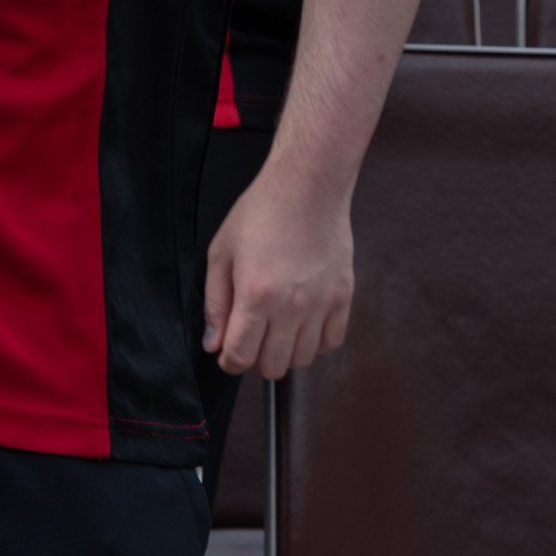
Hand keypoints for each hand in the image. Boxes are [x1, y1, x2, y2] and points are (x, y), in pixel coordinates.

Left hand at [203, 161, 354, 378]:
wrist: (306, 189)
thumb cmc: (259, 215)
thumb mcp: (221, 253)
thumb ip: (215, 303)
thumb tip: (212, 343)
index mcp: (255, 294)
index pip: (241, 355)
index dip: (228, 362)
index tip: (226, 354)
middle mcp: (290, 306)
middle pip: (273, 366)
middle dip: (254, 360)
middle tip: (250, 339)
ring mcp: (321, 304)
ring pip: (303, 360)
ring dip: (285, 352)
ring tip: (275, 329)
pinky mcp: (343, 298)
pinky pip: (331, 343)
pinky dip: (315, 343)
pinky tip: (302, 325)